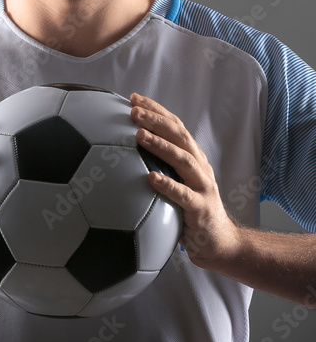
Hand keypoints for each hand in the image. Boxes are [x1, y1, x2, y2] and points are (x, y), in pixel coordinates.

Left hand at [129, 92, 242, 269]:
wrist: (219, 242)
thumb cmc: (191, 209)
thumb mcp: (177, 182)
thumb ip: (159, 165)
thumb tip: (122, 150)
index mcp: (193, 158)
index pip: (175, 127)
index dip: (157, 111)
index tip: (133, 98)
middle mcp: (200, 167)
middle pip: (180, 136)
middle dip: (157, 120)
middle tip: (133, 110)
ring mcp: (203, 187)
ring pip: (183, 160)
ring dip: (161, 146)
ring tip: (140, 135)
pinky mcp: (201, 209)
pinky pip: (183, 195)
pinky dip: (167, 185)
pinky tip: (150, 178)